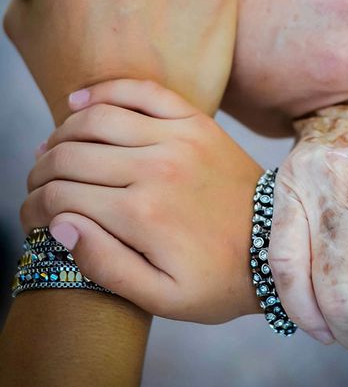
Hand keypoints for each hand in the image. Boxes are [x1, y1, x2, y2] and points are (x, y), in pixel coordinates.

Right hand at [20, 79, 262, 322]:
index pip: (60, 197)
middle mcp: (155, 167)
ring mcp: (176, 137)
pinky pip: (141, 91)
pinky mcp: (194, 121)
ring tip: (52, 149)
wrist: (278, 241)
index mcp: (141, 215)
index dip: (32, 207)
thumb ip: (105, 264)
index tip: (30, 216)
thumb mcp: (162, 296)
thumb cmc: (220, 276)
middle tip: (35, 183)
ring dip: (61, 132)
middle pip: (70, 155)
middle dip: (40, 171)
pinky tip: (79, 101)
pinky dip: (104, 90)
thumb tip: (60, 224)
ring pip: (96, 119)